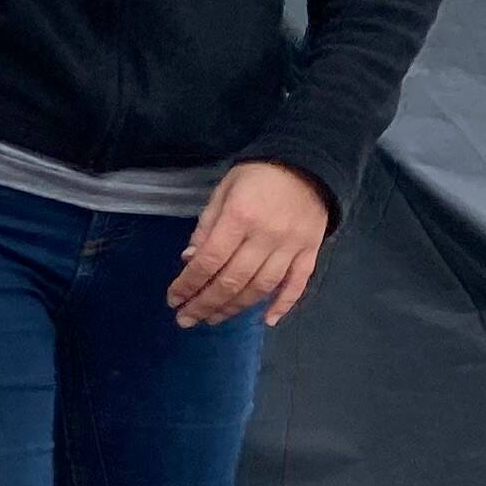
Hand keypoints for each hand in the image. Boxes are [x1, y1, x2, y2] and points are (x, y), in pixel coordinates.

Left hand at [169, 160, 329, 327]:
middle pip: (232, 280)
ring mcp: (291, 246)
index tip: (174, 299)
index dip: (188, 284)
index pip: (208, 261)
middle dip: (205, 303)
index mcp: (239, 217)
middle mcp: (266, 236)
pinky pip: (298, 283)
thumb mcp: (223, 191)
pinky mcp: (311, 251)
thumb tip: (189, 260)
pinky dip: (284, 304)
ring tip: (213, 319)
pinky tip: (267, 321)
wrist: (308, 164)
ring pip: (261, 287)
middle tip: (186, 319)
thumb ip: (206, 226)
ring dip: (235, 308)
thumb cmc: (257, 177)